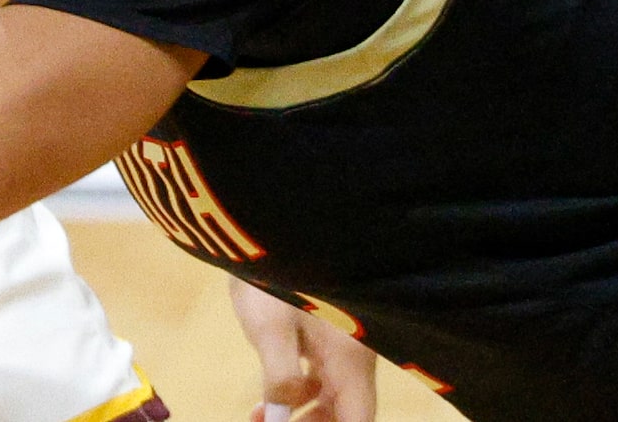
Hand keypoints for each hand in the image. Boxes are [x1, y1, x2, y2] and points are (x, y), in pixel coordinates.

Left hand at [232, 279, 378, 421]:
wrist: (274, 217)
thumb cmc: (274, 272)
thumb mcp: (269, 329)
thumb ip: (279, 380)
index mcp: (349, 359)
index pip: (359, 419)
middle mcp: (353, 353)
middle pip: (346, 409)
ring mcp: (340, 338)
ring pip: (330, 391)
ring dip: (300, 412)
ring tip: (258, 415)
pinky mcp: (323, 324)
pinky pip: (318, 370)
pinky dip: (296, 388)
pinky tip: (266, 393)